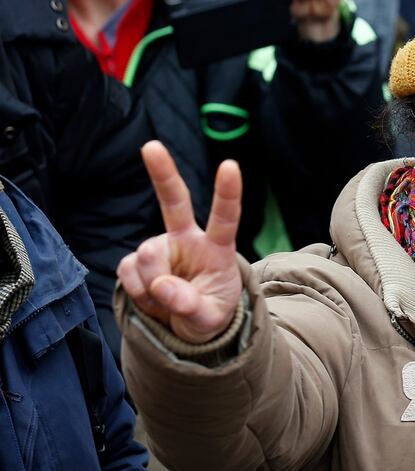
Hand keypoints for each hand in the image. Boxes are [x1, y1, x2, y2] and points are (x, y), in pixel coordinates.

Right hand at [117, 141, 243, 343]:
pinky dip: (138, 294)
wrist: (187, 324)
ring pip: (145, 257)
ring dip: (152, 287)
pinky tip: (151, 299)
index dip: (227, 193)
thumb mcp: (209, 318)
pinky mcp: (136, 260)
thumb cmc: (209, 313)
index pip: (225, 217)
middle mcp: (187, 239)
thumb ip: (190, 305)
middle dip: (162, 173)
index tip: (230, 165)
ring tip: (167, 302)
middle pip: (175, 201)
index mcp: (217, 247)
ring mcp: (160, 246)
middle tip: (151, 146)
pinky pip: (127, 273)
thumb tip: (163, 287)